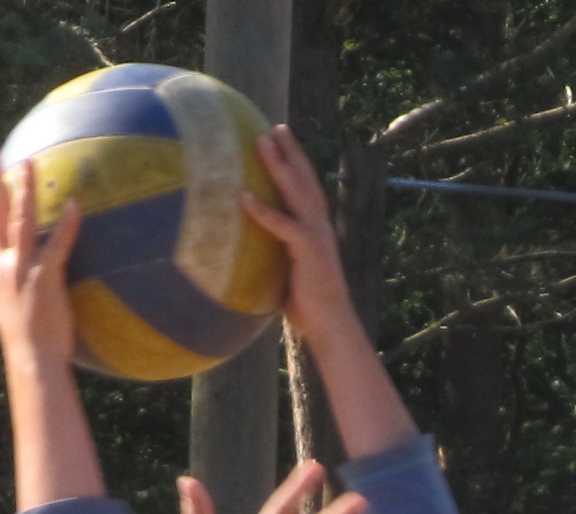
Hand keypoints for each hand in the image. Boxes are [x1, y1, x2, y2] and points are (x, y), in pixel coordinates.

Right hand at [0, 152, 74, 371]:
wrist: (32, 361)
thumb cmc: (26, 340)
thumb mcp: (9, 306)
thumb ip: (11, 284)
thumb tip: (15, 277)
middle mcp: (2, 266)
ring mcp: (22, 271)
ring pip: (20, 221)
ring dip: (24, 190)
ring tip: (28, 164)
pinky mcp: (44, 279)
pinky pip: (56, 244)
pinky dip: (66, 223)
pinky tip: (73, 204)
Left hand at [238, 122, 356, 341]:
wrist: (331, 324)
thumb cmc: (309, 307)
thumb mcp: (288, 273)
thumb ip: (275, 256)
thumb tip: (248, 254)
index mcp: (316, 230)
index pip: (306, 190)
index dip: (296, 166)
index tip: (284, 144)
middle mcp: (319, 226)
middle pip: (305, 179)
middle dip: (291, 152)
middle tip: (276, 127)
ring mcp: (316, 234)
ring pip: (297, 190)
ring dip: (280, 163)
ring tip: (263, 140)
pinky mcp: (307, 249)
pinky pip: (281, 225)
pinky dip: (262, 211)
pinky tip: (243, 197)